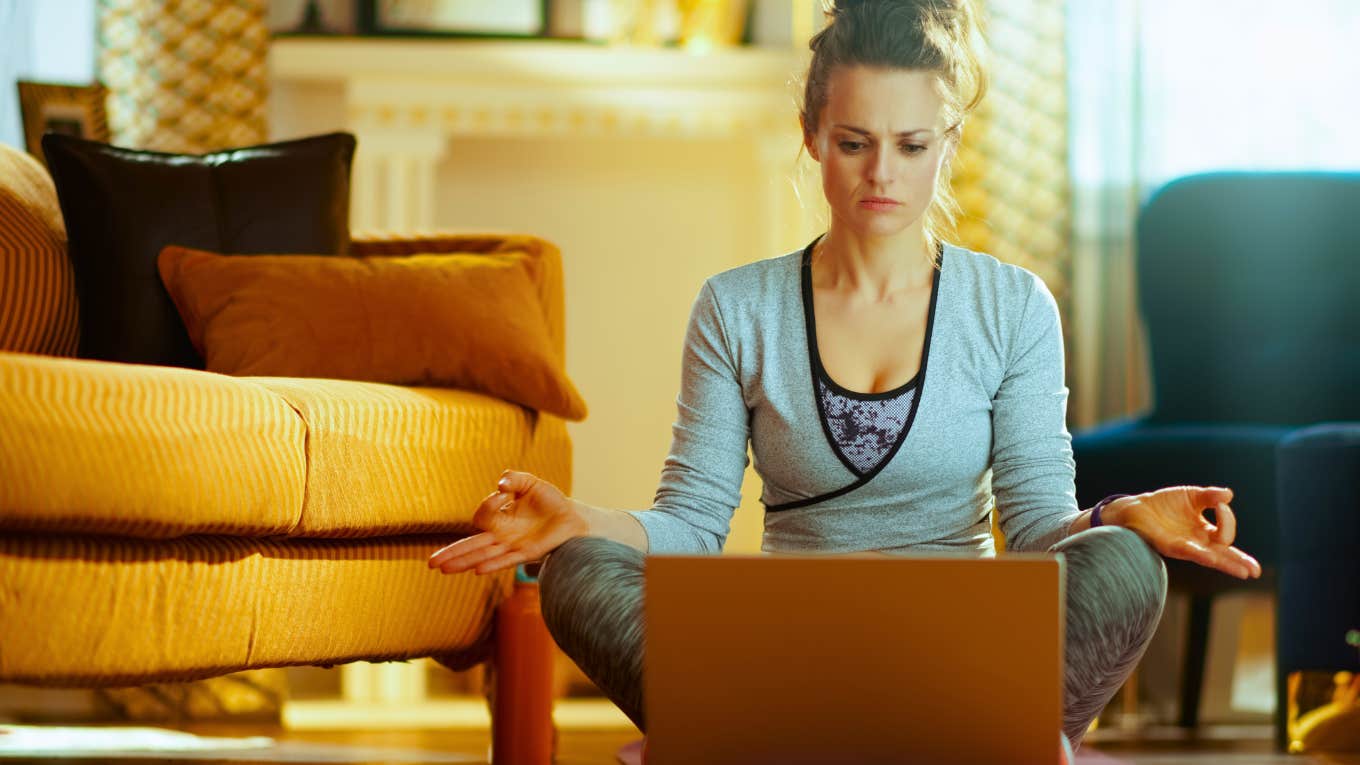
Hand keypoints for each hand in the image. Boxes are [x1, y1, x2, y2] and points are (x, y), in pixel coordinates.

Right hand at [427, 470, 587, 575]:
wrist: (573, 518)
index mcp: (499, 519)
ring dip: (464, 562)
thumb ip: (515, 479)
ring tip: (443, 569)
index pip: (481, 517)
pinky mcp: (527, 553)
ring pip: (483, 556)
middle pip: (471, 545)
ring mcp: (512, 546)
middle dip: (451, 553)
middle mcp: (502, 535)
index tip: (503, 493)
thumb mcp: (531, 484)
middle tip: (431, 563)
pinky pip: (506, 560)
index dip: (487, 505)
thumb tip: (500, 483)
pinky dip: (493, 565)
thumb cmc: (550, 502)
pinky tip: (478, 570)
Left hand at [1104, 486, 1261, 579]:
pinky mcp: (1170, 546)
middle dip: (1240, 561)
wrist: (1136, 508)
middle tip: (1256, 571)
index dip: (1228, 518)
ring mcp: (1185, 546)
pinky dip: (1203, 555)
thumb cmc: (1164, 503)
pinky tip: (1213, 559)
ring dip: (1226, 564)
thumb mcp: (1192, 495)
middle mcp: (1198, 542)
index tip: (1221, 503)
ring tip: (1244, 572)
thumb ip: (1210, 496)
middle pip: (1224, 554)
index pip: (1225, 531)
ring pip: (1210, 557)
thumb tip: (1229, 495)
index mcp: (1204, 531)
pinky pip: (1190, 552)